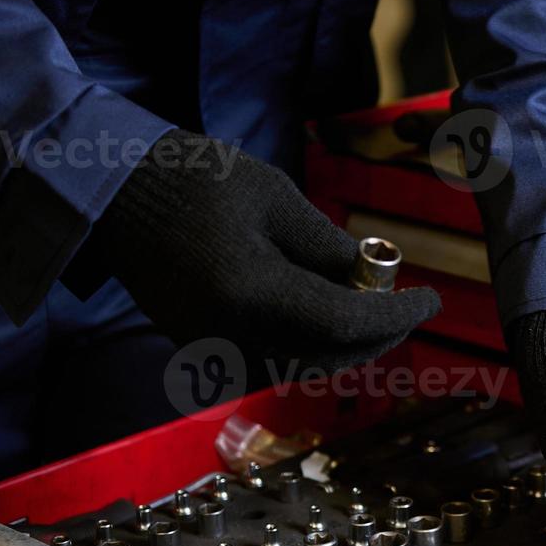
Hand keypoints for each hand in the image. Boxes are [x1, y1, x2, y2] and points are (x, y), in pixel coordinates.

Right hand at [87, 130, 439, 369]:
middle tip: (408, 306)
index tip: (431, 300)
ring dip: (345, 345)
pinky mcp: (200, 347)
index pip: (344, 323)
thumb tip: (374, 282)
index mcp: (250, 291)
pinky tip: (328, 315)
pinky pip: (272, 360)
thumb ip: (328, 248)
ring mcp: (210, 347)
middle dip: (377, 336)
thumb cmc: (196, 179)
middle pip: (327, 357)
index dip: (397, 317)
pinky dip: (310, 346)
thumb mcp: (277, 198)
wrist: (114, 192)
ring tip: (373, 308)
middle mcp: (230, 334)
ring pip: (303, 366)